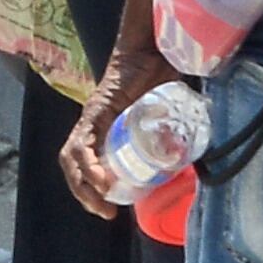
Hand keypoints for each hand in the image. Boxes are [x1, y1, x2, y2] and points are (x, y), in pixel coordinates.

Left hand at [64, 36, 179, 221]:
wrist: (152, 49)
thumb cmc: (161, 76)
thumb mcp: (165, 113)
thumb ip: (171, 130)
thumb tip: (191, 154)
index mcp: (106, 131)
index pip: (87, 166)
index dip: (92, 191)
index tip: (112, 210)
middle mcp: (93, 127)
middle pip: (74, 168)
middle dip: (85, 195)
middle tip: (105, 212)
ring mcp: (91, 119)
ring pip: (72, 159)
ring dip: (82, 184)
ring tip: (102, 199)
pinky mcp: (94, 112)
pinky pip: (81, 144)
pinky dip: (87, 164)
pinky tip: (100, 177)